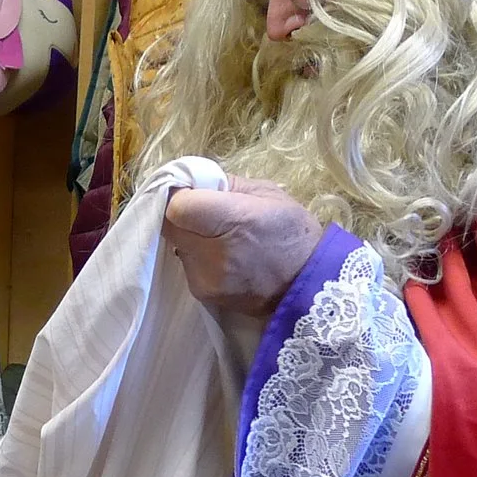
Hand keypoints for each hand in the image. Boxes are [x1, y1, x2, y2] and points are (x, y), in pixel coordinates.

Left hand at [162, 180, 324, 315]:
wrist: (308, 286)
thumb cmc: (291, 233)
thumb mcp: (266, 193)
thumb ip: (225, 184)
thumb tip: (193, 182)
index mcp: (232, 220)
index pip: (176, 207)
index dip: (178, 195)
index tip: (191, 191)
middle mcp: (212, 254)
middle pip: (168, 226)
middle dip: (180, 213)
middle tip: (203, 210)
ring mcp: (204, 278)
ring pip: (176, 245)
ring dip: (188, 235)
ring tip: (218, 235)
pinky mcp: (202, 295)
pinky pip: (187, 264)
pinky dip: (197, 255)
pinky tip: (221, 255)